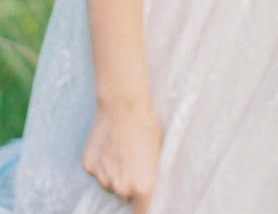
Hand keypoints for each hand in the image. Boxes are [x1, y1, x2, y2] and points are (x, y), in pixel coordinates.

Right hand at [82, 96, 161, 213]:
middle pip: (122, 195)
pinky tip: (107, 144)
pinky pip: (96, 171)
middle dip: (127, 184)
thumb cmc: (146, 126)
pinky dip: (100, 162)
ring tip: (120, 148)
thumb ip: (149, 177)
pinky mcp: (88, 167)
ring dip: (113, 172)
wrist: (123, 105)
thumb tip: (144, 191)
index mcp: (142, 187)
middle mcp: (120, 188)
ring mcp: (102, 179)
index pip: (141, 212)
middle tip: (132, 160)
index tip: (140, 202)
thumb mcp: (157, 153)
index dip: (141, 206)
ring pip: (108, 183)